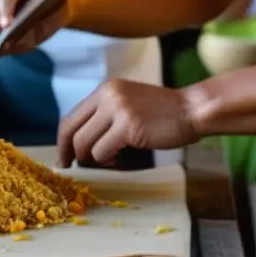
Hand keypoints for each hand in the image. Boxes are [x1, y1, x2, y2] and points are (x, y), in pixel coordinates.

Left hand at [56, 79, 199, 167]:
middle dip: (67, 152)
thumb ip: (106, 116)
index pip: (71, 116)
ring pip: (84, 143)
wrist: (192, 110)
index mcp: (105, 89)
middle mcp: (107, 95)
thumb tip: (81, 141)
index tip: (63, 156)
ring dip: (92, 158)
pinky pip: (101, 151)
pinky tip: (119, 158)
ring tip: (110, 159)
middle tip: (69, 167)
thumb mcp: (128, 105)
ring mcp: (117, 109)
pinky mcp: (128, 125)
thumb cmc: (163, 113)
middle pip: (71, 129)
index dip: (63, 139)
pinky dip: (106, 159)